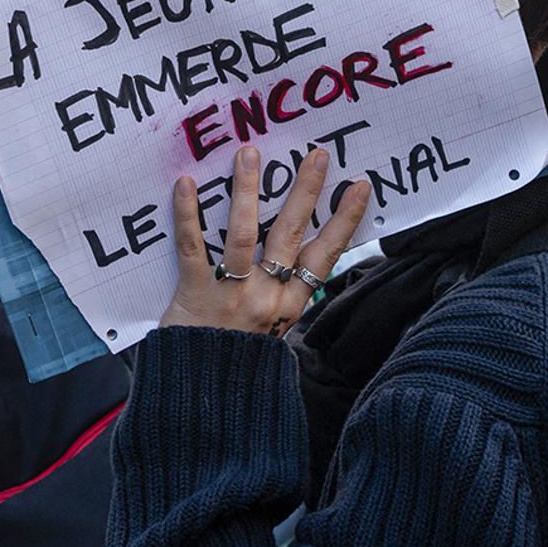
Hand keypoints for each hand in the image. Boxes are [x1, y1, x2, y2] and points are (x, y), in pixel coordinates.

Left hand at [161, 145, 370, 337]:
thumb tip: (296, 242)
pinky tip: (187, 183)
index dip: (345, 220)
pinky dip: (188, 213)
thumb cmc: (237, 356)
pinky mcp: (195, 293)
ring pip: (242, 234)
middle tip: (317, 155)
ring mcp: (231, 293)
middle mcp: (267, 296)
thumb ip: (284, 290)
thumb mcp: (274, 327)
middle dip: (305, 192)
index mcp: (291, 304)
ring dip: (246, 190)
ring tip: (249, 153)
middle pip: (288, 235)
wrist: (200, 393)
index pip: (324, 255)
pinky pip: (192, 247)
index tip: (360, 186)